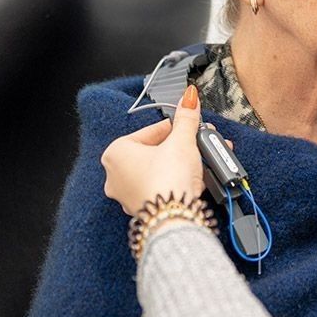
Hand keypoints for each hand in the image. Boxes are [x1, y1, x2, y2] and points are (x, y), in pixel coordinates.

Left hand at [102, 85, 206, 215]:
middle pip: (154, 151)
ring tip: (200, 160)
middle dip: (180, 147)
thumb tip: (188, 98)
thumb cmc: (167, 180)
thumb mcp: (182, 140)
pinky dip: (176, 181)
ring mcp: (127, 194)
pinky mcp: (143, 208)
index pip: (151, 131)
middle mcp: (116, 174)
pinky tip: (194, 179)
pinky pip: (161, 187)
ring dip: (181, 164)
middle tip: (197, 143)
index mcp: (116, 152)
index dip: (175, 127)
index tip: (189, 126)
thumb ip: (186, 118)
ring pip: (159, 170)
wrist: (173, 217)